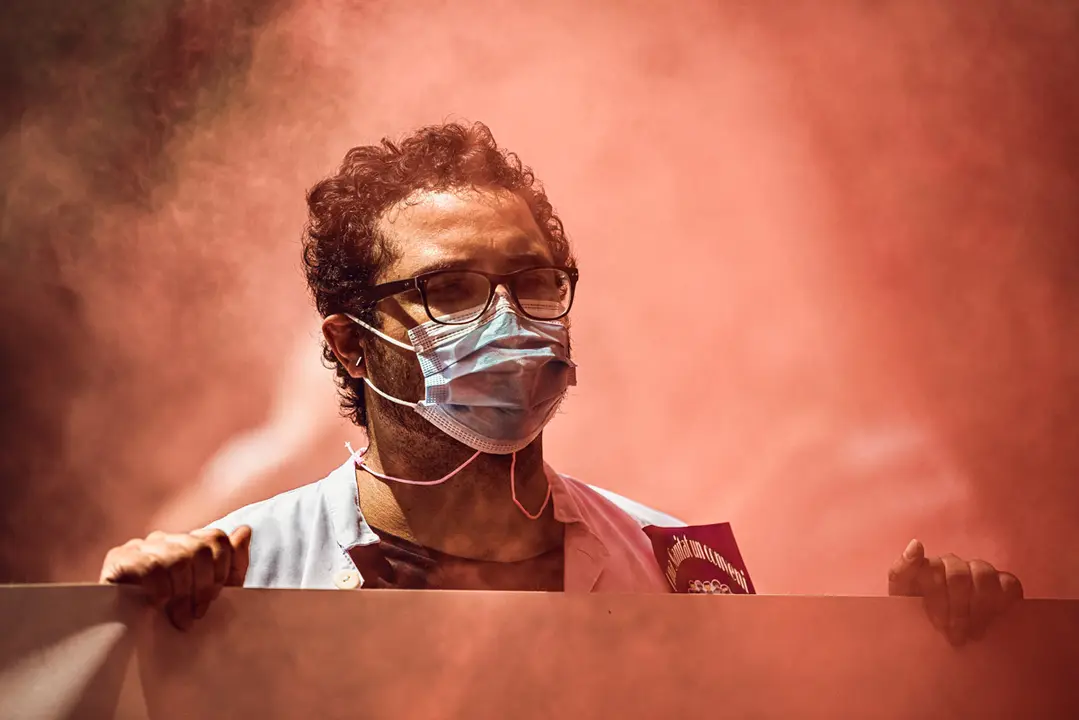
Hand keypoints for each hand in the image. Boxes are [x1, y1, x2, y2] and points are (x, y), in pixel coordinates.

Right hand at [100, 526, 251, 629]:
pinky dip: (160, 590)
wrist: (127, 645)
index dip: (222, 570)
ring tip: (179, 618)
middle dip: (203, 586)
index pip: (216, 538)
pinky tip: (157, 605)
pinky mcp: (118, 559)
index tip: (215, 600)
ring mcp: (140, 547)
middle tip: (196, 614)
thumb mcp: (211, 597)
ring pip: (177, 558)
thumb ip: (232, 566)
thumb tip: (245, 530)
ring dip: (182, 593)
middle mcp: (164, 540)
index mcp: (185, 544)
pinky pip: (150, 566)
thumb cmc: (173, 620)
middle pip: (199, 548)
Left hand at [888, 538, 1022, 645]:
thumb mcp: (901, 596)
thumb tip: (916, 544)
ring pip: (984, 577)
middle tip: (954, 636)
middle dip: (957, 610)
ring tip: (973, 633)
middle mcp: (956, 565)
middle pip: (959, 577)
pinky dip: (1003, 602)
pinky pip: (1009, 584)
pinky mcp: (1004, 583)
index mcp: (930, 566)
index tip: (937, 624)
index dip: (937, 599)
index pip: (933, 569)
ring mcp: (981, 571)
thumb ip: (902, 570)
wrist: (938, 635)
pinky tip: (994, 620)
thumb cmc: (919, 614)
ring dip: (978, 609)